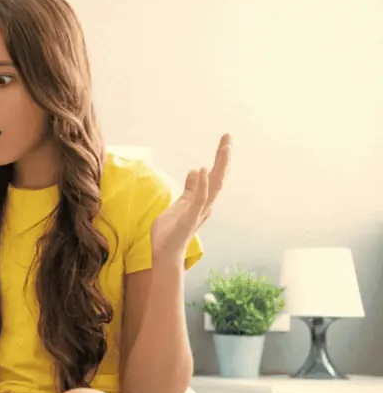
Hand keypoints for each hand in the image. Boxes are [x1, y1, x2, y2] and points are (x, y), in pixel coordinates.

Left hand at [150, 133, 231, 262]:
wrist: (164, 254)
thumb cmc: (170, 232)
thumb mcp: (179, 205)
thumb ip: (189, 190)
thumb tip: (196, 170)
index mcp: (201, 201)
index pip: (213, 176)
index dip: (220, 159)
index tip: (225, 141)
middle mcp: (204, 205)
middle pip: (218, 178)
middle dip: (223, 158)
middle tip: (228, 138)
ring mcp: (198, 212)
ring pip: (213, 186)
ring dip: (219, 167)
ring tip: (224, 148)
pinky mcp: (189, 219)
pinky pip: (198, 199)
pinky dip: (202, 185)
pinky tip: (202, 169)